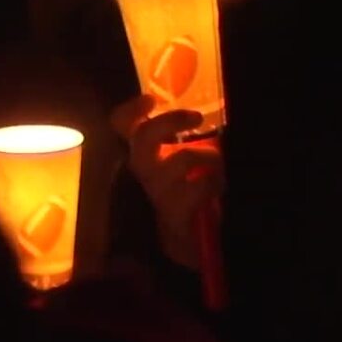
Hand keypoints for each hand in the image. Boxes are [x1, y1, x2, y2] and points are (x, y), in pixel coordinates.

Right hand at [111, 95, 223, 268]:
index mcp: (147, 155)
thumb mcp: (190, 161)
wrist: (194, 241)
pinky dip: (215, 182)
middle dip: (170, 120)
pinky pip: (198, 187)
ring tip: (219, 166)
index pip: (122, 127)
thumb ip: (188, 140)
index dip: (130, 110)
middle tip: (196, 117)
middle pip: (143, 138)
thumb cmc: (193, 192)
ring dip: (209, 156)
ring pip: (182, 158)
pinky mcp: (174, 213)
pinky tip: (218, 189)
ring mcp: (158, 193)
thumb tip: (204, 116)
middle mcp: (145, 172)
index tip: (150, 100)